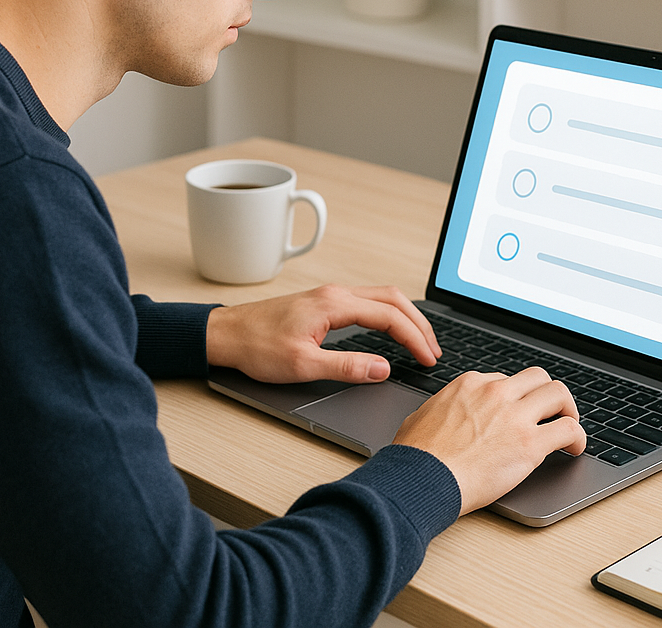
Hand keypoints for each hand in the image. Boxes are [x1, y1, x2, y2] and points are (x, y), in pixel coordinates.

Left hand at [205, 284, 441, 383]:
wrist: (227, 333)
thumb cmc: (256, 346)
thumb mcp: (303, 365)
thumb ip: (347, 367)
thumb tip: (383, 368)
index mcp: (334, 304)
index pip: (389, 316)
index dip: (415, 338)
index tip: (428, 359)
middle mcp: (336, 293)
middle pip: (393, 299)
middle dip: (419, 324)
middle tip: (434, 351)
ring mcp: (330, 295)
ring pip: (382, 297)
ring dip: (405, 317)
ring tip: (421, 342)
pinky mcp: (325, 302)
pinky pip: (368, 301)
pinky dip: (389, 314)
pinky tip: (392, 330)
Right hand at [392, 366, 585, 515]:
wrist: (422, 477)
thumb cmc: (417, 454)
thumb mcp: (423, 415)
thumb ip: (443, 408)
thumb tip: (445, 416)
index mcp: (470, 384)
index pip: (505, 380)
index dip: (515, 398)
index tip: (518, 413)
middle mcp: (495, 393)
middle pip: (538, 378)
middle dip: (547, 394)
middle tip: (552, 413)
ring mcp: (515, 416)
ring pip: (559, 394)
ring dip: (567, 410)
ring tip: (568, 427)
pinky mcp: (530, 444)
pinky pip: (568, 430)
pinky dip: (577, 438)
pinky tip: (574, 449)